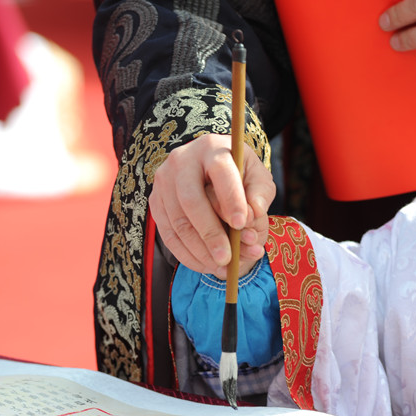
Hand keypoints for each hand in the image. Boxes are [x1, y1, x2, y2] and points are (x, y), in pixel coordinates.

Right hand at [149, 134, 275, 278]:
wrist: (210, 172)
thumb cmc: (240, 176)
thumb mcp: (257, 178)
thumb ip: (260, 194)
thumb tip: (254, 213)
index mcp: (212, 148)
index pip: (220, 171)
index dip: (230, 198)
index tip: (241, 223)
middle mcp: (182, 160)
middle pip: (191, 200)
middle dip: (210, 233)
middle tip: (227, 258)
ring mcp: (164, 181)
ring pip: (178, 221)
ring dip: (199, 250)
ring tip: (221, 267)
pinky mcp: (155, 201)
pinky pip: (167, 233)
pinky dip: (187, 254)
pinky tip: (206, 265)